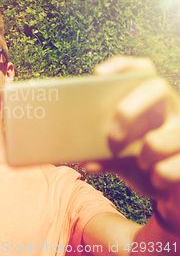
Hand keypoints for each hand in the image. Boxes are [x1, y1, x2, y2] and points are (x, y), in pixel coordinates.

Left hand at [88, 56, 179, 229]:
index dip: (123, 66)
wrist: (167, 189)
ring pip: (164, 136)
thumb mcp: (119, 157)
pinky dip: (159, 176)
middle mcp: (172, 108)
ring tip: (142, 162)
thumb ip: (102, 155)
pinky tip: (157, 179)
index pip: (142, 69)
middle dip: (130, 108)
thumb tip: (85, 160)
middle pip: (157, 87)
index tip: (99, 73)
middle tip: (112, 135)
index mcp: (150, 100)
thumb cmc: (140, 163)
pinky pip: (171, 167)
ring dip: (146, 154)